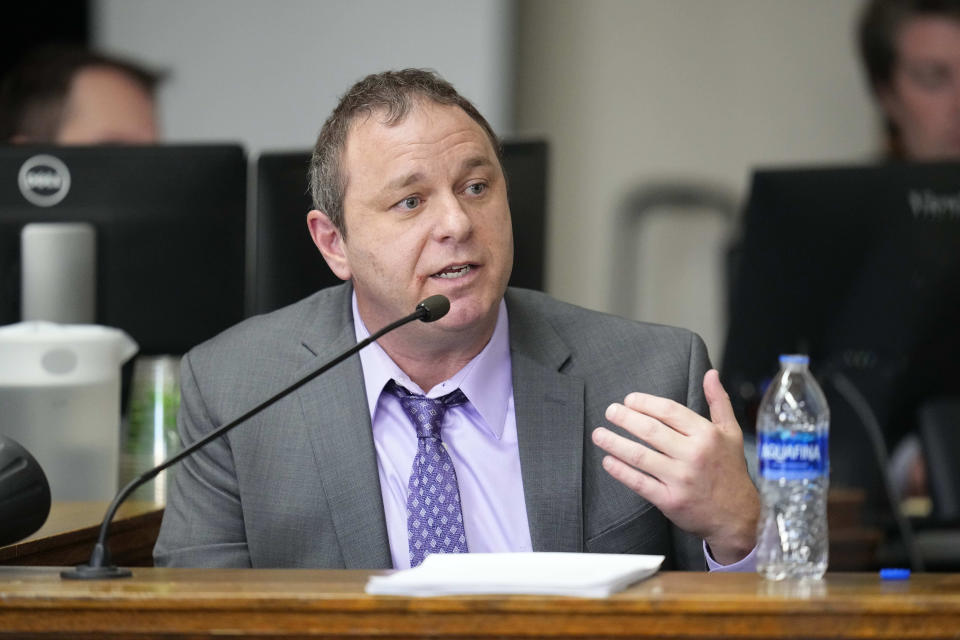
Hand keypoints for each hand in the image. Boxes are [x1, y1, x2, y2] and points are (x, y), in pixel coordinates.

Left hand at [591, 369, 759, 564]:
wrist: (738, 517)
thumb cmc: (730, 470)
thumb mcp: (731, 433)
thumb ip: (719, 402)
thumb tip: (711, 373)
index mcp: (707, 435)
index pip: (669, 411)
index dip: (645, 403)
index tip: (629, 400)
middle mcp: (693, 455)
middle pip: (651, 430)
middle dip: (625, 418)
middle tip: (610, 411)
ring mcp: (680, 479)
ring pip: (640, 456)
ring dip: (615, 443)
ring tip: (599, 434)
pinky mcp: (670, 500)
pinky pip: (639, 482)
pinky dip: (620, 471)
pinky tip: (608, 461)